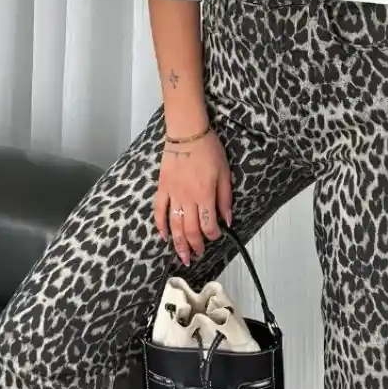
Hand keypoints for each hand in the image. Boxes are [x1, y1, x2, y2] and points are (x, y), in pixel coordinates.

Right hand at [154, 130, 232, 266]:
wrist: (187, 133)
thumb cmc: (209, 150)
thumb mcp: (225, 172)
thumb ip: (225, 198)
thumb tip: (228, 219)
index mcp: (205, 195)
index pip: (208, 224)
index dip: (213, 235)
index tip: (216, 236)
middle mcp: (188, 199)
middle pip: (190, 229)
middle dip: (195, 245)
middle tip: (198, 254)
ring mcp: (173, 194)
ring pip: (174, 225)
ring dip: (178, 243)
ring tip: (182, 256)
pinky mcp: (162, 188)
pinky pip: (159, 210)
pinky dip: (160, 225)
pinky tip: (164, 236)